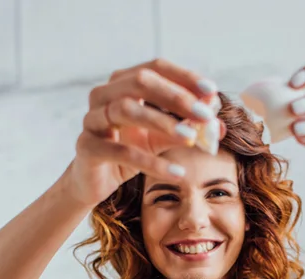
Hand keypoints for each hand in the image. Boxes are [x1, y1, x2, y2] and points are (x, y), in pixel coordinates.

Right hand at [67, 58, 220, 206]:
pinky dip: (152, 163)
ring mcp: (92, 120)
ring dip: (164, 123)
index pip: (155, 68)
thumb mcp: (160, 140)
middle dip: (176, 97)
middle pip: (140, 81)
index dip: (184, 77)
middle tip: (204, 115)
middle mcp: (103, 95)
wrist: (95, 184)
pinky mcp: (87, 147)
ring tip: (191, 139)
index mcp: (121, 84)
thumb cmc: (127, 154)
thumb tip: (217, 124)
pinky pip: (122, 151)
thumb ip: (185, 128)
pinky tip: (177, 173)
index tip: (211, 91)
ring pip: (127, 109)